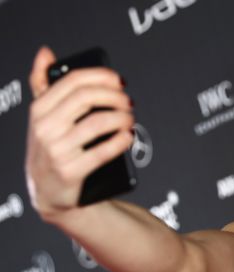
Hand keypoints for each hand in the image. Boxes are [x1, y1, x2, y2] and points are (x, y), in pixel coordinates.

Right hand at [25, 46, 133, 220]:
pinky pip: (102, 152)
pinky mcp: (70, 171)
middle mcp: (44, 127)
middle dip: (115, 96)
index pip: (73, 80)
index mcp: (39, 109)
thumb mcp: (42, 117)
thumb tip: (46, 52)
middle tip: (129, 102)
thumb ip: (43, 84)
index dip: (102, 77)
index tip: (120, 81)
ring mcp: (56, 150)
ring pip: (97, 123)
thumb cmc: (51, 148)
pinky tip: (129, 136)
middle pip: (86, 98)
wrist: (49, 192)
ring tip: (130, 119)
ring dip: (122, 118)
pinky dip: (121, 141)